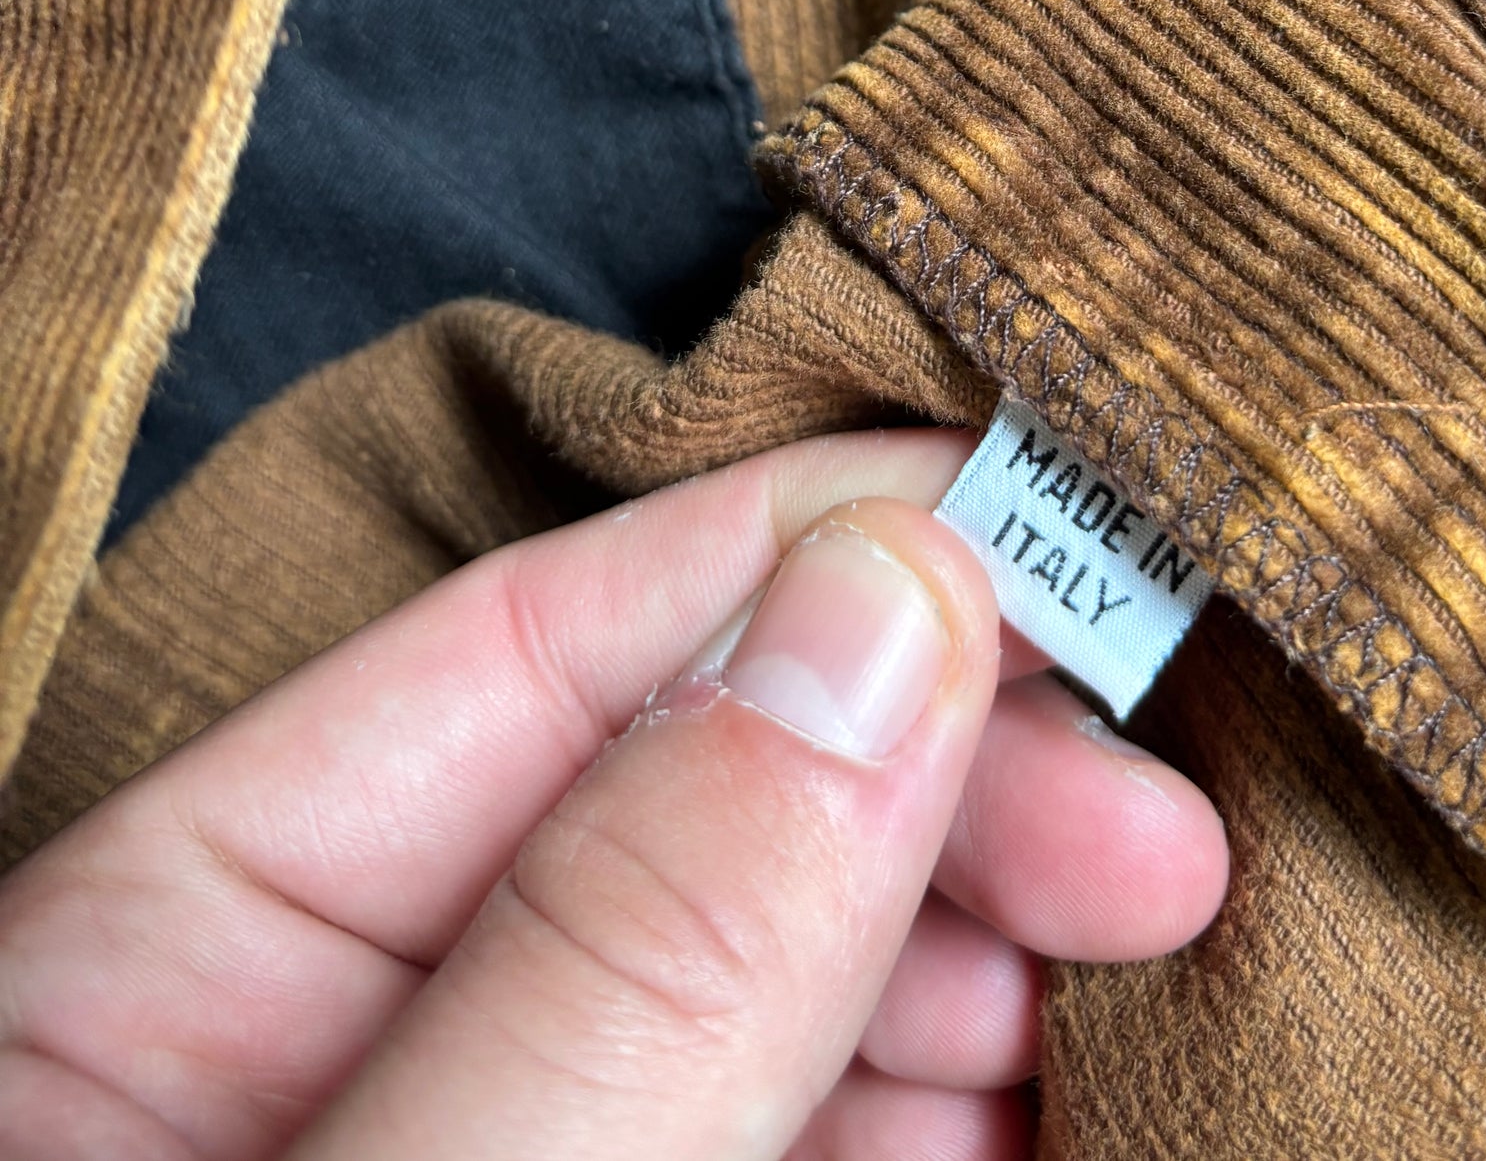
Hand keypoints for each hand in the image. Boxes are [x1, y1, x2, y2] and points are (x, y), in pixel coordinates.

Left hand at [0, 428, 1227, 1158]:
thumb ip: (622, 956)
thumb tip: (886, 610)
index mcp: (164, 967)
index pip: (535, 640)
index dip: (819, 550)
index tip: (1069, 535)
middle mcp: (327, 1042)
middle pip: (686, 807)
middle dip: (942, 787)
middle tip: (1171, 841)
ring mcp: (493, 1149)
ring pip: (772, 986)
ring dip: (980, 955)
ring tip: (1154, 960)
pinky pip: (804, 1144)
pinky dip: (954, 1120)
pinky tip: (1071, 1094)